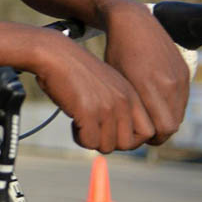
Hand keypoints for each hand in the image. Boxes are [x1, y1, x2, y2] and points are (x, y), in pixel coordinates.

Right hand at [30, 29, 150, 153]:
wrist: (54, 54)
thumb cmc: (74, 70)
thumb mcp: (106, 85)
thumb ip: (117, 105)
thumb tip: (116, 135)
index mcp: (131, 95)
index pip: (148, 132)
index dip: (130, 138)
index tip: (111, 131)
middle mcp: (124, 102)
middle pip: (128, 144)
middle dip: (109, 142)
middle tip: (94, 129)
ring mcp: (107, 108)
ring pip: (108, 146)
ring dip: (92, 140)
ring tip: (81, 123)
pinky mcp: (88, 112)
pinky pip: (89, 142)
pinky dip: (79, 137)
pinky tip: (73, 121)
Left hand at [102, 3, 189, 144]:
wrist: (133, 23)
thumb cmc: (116, 52)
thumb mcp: (116, 79)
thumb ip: (128, 104)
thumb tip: (130, 129)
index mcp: (148, 86)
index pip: (162, 128)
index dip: (152, 138)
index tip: (139, 138)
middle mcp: (168, 83)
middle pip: (173, 124)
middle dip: (160, 133)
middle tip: (145, 134)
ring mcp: (179, 77)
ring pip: (179, 113)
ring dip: (167, 120)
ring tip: (149, 120)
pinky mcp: (183, 71)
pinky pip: (182, 98)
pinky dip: (172, 106)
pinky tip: (156, 104)